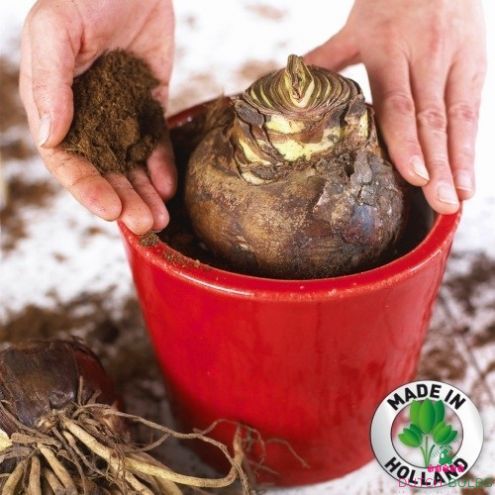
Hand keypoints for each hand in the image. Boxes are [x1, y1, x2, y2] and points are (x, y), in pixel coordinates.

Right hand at [20, 0, 174, 233]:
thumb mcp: (55, 31)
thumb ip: (49, 83)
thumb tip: (52, 137)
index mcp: (55, 107)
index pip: (67, 161)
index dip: (87, 189)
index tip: (110, 211)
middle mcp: (86, 118)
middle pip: (104, 172)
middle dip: (124, 201)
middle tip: (146, 225)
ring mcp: (118, 116)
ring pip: (130, 165)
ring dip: (144, 194)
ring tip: (160, 219)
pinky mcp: (147, 107)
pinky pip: (153, 143)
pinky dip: (161, 166)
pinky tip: (168, 186)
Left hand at [306, 0, 485, 213]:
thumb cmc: (388, 2)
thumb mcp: (355, 28)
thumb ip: (327, 58)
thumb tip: (288, 80)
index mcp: (388, 50)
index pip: (398, 104)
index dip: (407, 142)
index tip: (414, 177)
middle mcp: (425, 56)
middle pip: (432, 119)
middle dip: (439, 165)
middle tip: (442, 205)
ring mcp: (455, 59)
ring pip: (459, 118)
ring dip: (461, 162)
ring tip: (460, 200)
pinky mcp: (477, 62)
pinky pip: (474, 109)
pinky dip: (471, 145)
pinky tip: (469, 177)